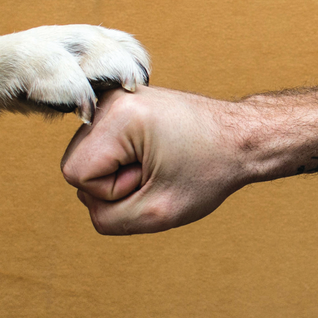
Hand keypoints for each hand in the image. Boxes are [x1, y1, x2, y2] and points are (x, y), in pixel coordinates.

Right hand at [61, 86, 247, 234]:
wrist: (242, 138)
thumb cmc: (209, 172)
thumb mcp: (157, 213)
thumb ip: (108, 219)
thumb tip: (88, 200)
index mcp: (118, 117)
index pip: (76, 175)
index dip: (112, 192)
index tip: (151, 178)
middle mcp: (109, 100)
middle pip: (76, 164)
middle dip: (113, 182)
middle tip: (156, 172)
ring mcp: (113, 98)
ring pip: (86, 158)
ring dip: (118, 173)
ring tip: (156, 162)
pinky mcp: (120, 104)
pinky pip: (99, 147)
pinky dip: (121, 161)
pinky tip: (151, 154)